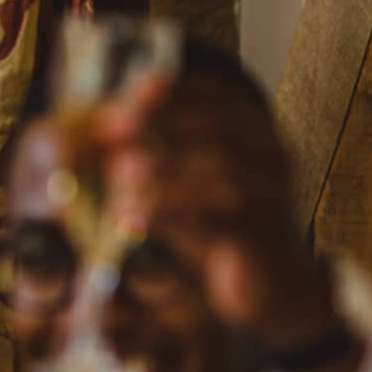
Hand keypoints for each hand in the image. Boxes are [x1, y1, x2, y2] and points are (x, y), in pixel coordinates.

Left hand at [65, 74, 340, 353]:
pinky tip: (129, 218)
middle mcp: (271, 155)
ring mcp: (271, 193)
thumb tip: (101, 129)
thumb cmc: (218, 223)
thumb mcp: (188, 180)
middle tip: (112, 130)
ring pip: (217, 171)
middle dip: (158, 124)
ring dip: (161, 169)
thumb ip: (158, 151)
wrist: (267, 283)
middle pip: (215, 128)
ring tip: (117, 172)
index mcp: (256, 131)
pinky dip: (166, 214)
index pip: (219, 95)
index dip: (177, 88)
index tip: (135, 88)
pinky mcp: (260, 233)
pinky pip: (213, 218)